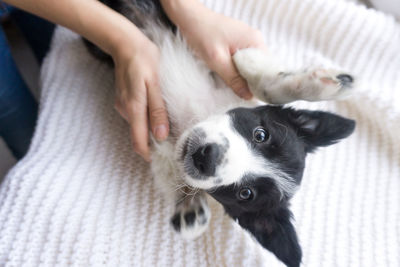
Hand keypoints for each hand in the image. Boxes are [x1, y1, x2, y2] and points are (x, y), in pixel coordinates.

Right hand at [112, 33, 168, 161]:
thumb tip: (161, 136)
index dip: (149, 155)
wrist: (125, 43)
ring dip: (151, 131)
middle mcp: (125, 110)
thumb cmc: (143, 60)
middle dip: (154, 143)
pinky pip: (137, 116)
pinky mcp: (125, 100)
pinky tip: (159, 114)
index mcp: (133, 108)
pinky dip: (147, 120)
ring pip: (138, 126)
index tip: (163, 160)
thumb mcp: (155, 84)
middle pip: (139, 136)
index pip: (139, 142)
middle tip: (174, 144)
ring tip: (170, 129)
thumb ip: (158, 110)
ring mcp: (123, 105)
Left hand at [163, 1, 266, 98]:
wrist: (189, 17)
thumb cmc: (201, 34)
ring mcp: (247, 39)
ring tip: (234, 85)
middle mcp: (255, 39)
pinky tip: (230, 74)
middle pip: (260, 67)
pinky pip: (243, 59)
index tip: (253, 97)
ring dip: (243, 75)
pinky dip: (238, 68)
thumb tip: (249, 96)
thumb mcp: (217, 61)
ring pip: (251, 64)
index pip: (267, 68)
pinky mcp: (238, 41)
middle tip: (241, 93)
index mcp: (255, 41)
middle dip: (251, 81)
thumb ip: (234, 79)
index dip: (261, 84)